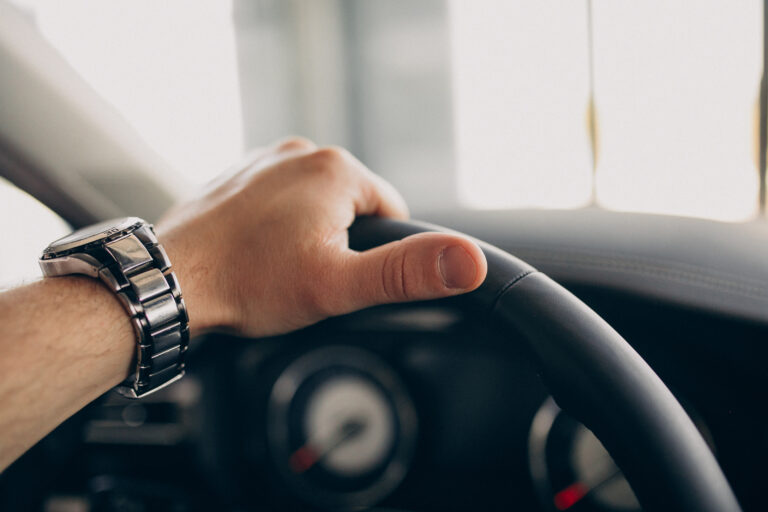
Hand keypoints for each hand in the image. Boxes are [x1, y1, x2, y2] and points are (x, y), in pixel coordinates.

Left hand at [157, 138, 487, 337]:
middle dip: (340, 244)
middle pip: (352, 208)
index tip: (343, 277)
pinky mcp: (240, 176)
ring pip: (315, 205)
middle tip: (306, 277)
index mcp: (337, 169)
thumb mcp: (339, 285)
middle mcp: (302, 152)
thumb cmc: (249, 283)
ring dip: (308, 236)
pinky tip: (256, 253)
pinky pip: (280, 202)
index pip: (392, 213)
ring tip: (277, 267)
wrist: (172, 282)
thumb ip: (408, 272)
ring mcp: (265, 161)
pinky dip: (277, 227)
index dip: (376, 256)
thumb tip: (469, 262)